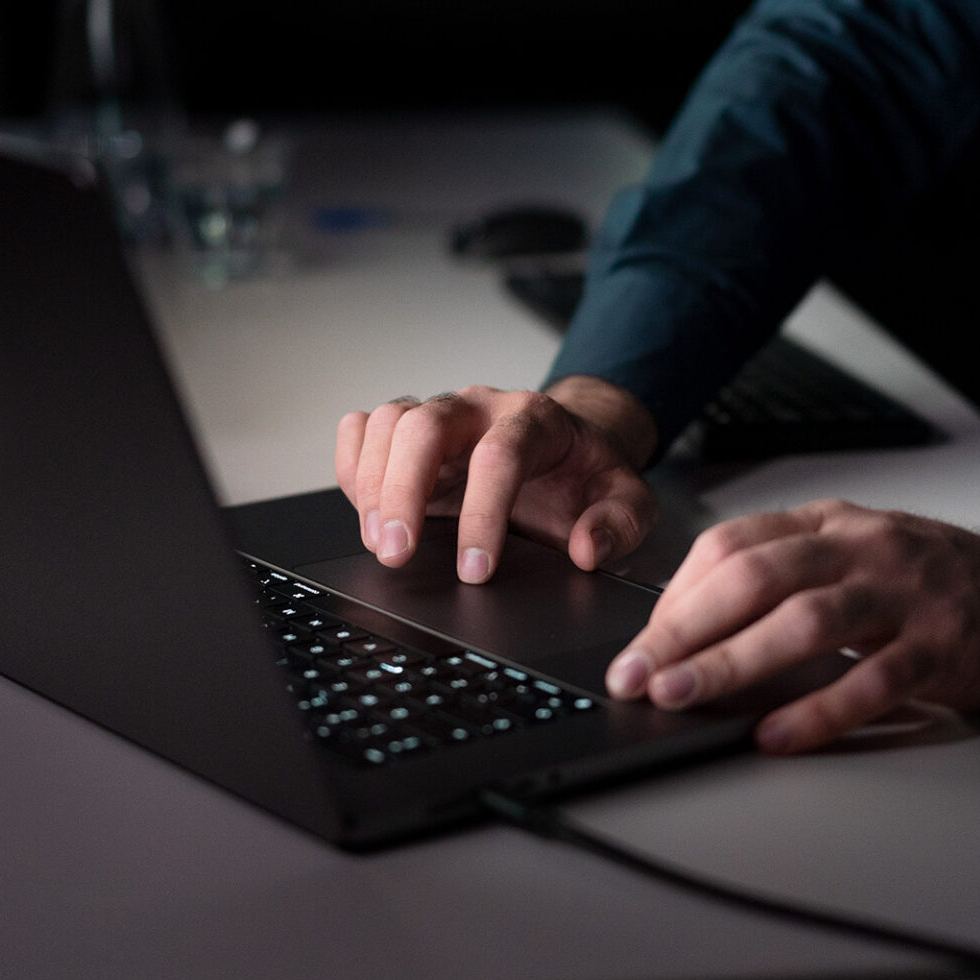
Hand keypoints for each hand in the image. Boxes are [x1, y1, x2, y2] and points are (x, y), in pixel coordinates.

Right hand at [334, 377, 658, 581]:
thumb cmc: (588, 475)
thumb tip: (585, 549)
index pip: (500, 455)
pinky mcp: (408, 432)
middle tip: (397, 553)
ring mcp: (439, 414)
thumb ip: (619, 523)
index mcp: (536, 419)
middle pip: (425, 425)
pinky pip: (362, 428)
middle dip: (403, 491)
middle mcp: (480, 408)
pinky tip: (363, 508)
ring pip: (388, 422)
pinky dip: (351, 465)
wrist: (567, 447)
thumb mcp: (629, 500)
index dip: (483, 513)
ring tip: (381, 542)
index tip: (476, 570)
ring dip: (372, 484)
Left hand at [604, 501, 979, 751]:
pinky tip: (776, 734)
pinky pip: (873, 679)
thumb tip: (693, 626)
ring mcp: (907, 594)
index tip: (638, 644)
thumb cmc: (943, 584)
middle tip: (637, 676)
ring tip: (683, 698)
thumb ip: (791, 576)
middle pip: (754, 577)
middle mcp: (864, 548)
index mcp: (833, 524)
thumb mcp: (860, 555)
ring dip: (732, 662)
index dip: (675, 595)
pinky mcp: (946, 645)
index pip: (732, 545)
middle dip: (683, 629)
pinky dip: (818, 710)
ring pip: (805, 621)